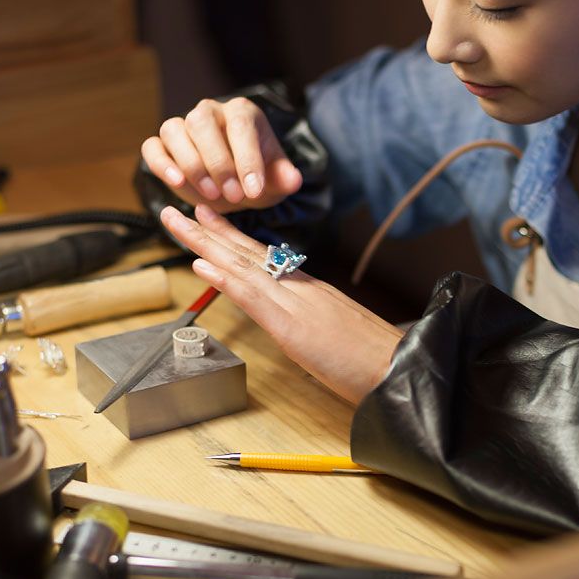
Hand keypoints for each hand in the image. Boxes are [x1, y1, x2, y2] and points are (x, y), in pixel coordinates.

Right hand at [141, 96, 303, 212]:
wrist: (234, 185)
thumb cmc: (256, 177)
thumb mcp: (276, 180)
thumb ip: (285, 178)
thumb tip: (293, 180)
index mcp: (241, 113)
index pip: (241, 127)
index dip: (247, 159)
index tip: (254, 190)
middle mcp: (209, 111)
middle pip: (202, 122)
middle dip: (219, 163)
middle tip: (234, 197)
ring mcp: (182, 126)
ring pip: (174, 130)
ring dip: (191, 164)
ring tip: (210, 195)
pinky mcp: (162, 145)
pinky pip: (152, 147)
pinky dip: (160, 163)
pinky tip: (176, 182)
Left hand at [160, 203, 403, 405]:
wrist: (403, 370)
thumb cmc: (378, 361)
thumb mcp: (341, 339)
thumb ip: (318, 328)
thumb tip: (300, 331)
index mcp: (312, 292)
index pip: (264, 259)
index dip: (233, 238)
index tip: (209, 220)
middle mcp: (302, 288)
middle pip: (248, 254)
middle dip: (209, 231)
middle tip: (176, 208)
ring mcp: (298, 302)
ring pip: (243, 266)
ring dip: (205, 243)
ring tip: (177, 222)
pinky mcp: (294, 327)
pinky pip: (253, 297)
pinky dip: (225, 279)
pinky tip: (202, 265)